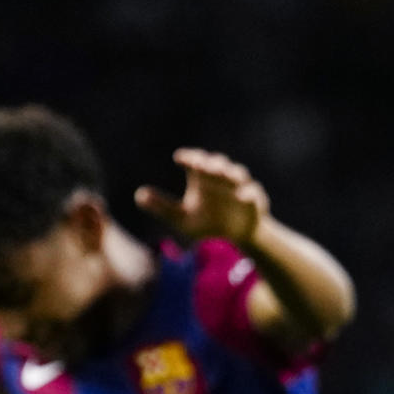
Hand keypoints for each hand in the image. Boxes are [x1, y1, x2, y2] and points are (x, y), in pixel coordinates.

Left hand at [134, 149, 269, 245]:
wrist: (238, 235)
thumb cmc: (209, 222)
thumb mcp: (182, 218)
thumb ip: (163, 207)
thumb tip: (138, 195)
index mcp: (204, 178)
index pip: (196, 161)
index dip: (190, 158)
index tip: (179, 158)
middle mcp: (222, 178)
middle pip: (217, 164)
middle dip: (210, 163)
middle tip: (200, 164)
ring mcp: (240, 187)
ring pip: (236, 174)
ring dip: (228, 173)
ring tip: (220, 173)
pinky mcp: (254, 200)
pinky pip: (252, 194)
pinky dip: (248, 193)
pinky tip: (241, 196)